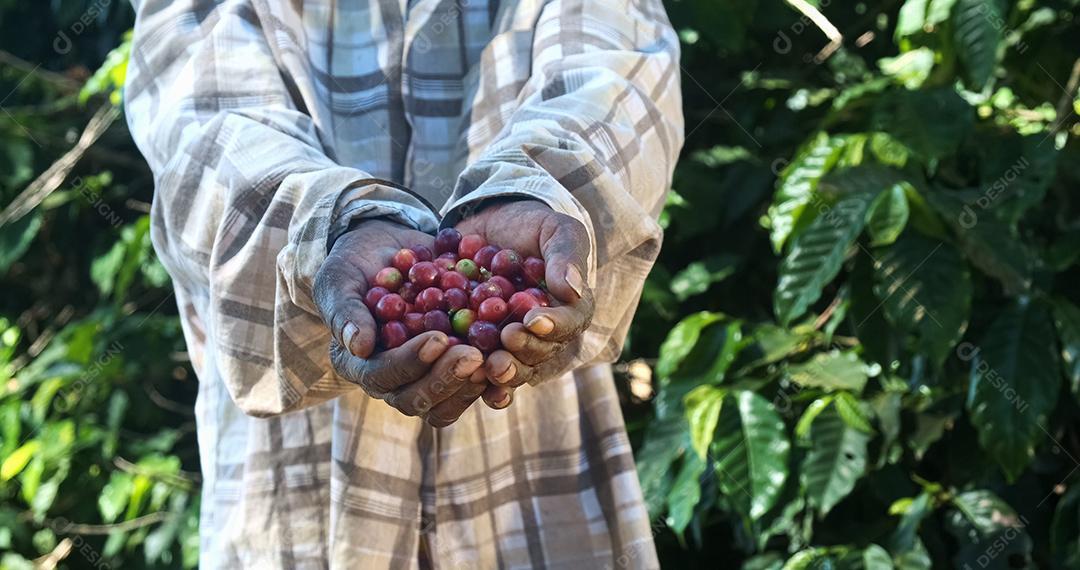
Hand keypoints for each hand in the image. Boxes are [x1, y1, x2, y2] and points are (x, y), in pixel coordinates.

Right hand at [313, 219, 487, 426]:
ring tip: (495, 360)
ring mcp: (425, 378)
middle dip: (446, 379)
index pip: (383, 376)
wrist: (386, 252)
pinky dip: (493, 379)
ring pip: (447, 404)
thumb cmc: (354, 266)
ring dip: (471, 386)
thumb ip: (345, 311)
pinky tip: (512, 361)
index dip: (410, 362)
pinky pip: (473, 387)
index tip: (436, 338)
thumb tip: (358, 346)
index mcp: (360, 365)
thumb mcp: (340, 279)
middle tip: (473, 356)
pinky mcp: (453, 368)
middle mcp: (393, 381)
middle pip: (417, 399)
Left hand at [453, 200, 594, 407]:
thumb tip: (572, 288)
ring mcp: (515, 344)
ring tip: (489, 367)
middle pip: (542, 352)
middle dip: (526, 349)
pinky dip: (480, 383)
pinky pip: (485, 371)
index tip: (533, 319)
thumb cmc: (531, 226)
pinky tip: (471, 382)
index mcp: (570, 308)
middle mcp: (546, 334)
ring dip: (505, 372)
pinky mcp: (486, 348)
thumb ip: (565, 255)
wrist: (489, 229)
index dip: (553, 325)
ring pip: (516, 367)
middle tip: (508, 339)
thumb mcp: (554, 228)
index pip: (570, 322)